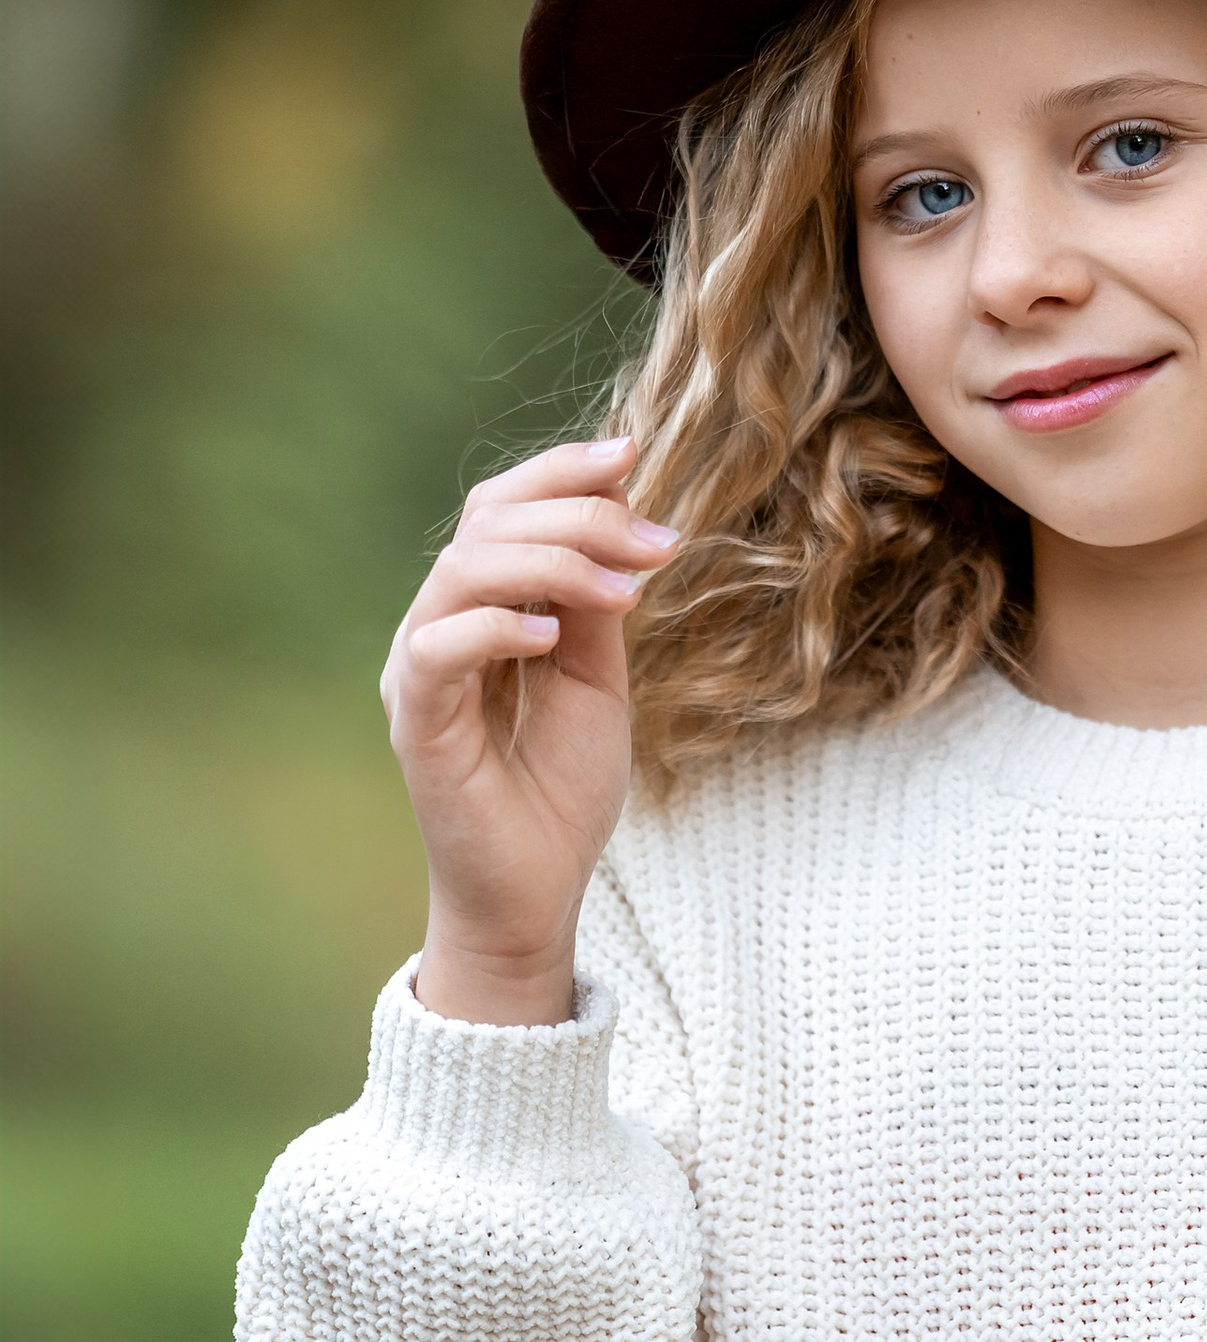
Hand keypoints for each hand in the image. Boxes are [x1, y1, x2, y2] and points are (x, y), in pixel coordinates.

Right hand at [383, 437, 674, 1025]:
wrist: (537, 888)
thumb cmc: (562, 786)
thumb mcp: (599, 678)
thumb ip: (596, 603)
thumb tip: (621, 516)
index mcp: (479, 608)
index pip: (500, 510)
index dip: (559, 472)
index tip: (631, 453)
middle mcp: (438, 626)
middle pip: (483, 525)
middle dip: (577, 515)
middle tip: (655, 541)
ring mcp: (420, 673)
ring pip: (459, 571)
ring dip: (551, 563)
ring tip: (623, 588)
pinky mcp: (416, 723)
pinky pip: (437, 649)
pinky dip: (495, 627)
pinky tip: (553, 636)